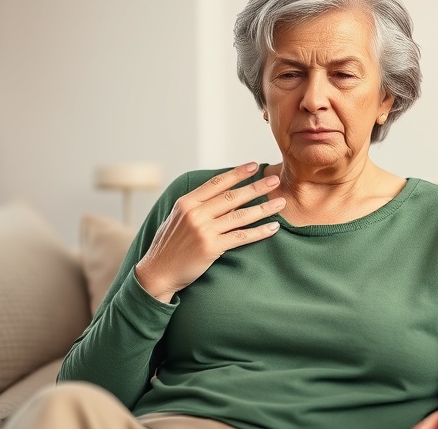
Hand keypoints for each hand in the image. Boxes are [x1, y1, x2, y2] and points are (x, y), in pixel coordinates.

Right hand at [135, 162, 284, 301]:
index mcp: (187, 203)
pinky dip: (259, 232)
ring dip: (264, 208)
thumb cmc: (169, 245)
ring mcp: (204, 230)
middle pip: (232, 196)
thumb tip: (221, 194)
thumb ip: (197, 205)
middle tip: (275, 180)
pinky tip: (273, 228)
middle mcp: (195, 213)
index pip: (216, 183)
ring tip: (280, 202)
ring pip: (240, 215)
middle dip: (256, 187)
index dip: (236, 173)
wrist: (157, 272)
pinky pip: (241, 237)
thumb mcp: (178, 218)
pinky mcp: (211, 247)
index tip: (253, 166)